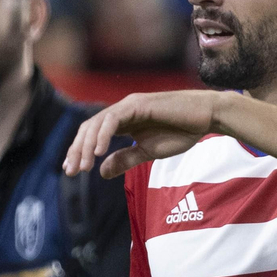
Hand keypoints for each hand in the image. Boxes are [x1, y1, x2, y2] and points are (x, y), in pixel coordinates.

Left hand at [64, 91, 223, 179]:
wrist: (206, 117)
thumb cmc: (181, 132)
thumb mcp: (148, 152)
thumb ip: (125, 159)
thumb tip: (101, 172)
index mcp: (122, 121)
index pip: (92, 134)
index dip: (79, 151)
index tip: (71, 170)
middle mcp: (121, 110)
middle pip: (88, 128)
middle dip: (77, 150)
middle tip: (70, 172)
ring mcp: (129, 105)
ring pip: (97, 123)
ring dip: (86, 146)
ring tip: (83, 166)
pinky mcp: (138, 104)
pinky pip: (114, 119)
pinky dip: (103, 135)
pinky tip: (99, 152)